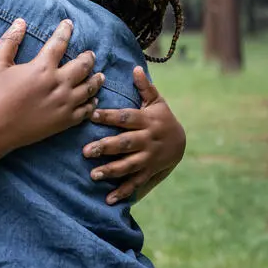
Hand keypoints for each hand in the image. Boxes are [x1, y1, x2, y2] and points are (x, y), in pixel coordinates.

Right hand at [0, 18, 103, 152]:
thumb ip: (9, 41)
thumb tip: (20, 22)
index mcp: (42, 68)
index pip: (59, 43)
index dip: (65, 31)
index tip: (69, 23)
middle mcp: (58, 84)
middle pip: (82, 66)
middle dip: (88, 57)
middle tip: (90, 54)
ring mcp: (64, 104)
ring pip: (89, 88)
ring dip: (96, 79)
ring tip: (100, 75)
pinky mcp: (64, 122)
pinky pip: (85, 111)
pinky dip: (92, 104)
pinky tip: (93, 100)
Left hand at [82, 66, 185, 204]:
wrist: (182, 143)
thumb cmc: (162, 118)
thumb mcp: (157, 102)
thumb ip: (145, 87)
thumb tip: (135, 68)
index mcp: (146, 121)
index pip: (125, 117)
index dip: (109, 116)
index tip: (91, 114)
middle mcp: (147, 140)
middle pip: (124, 144)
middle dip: (105, 147)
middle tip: (85, 151)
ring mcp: (148, 158)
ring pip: (128, 165)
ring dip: (111, 171)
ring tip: (93, 175)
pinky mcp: (148, 172)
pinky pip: (135, 183)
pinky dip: (123, 192)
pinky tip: (108, 199)